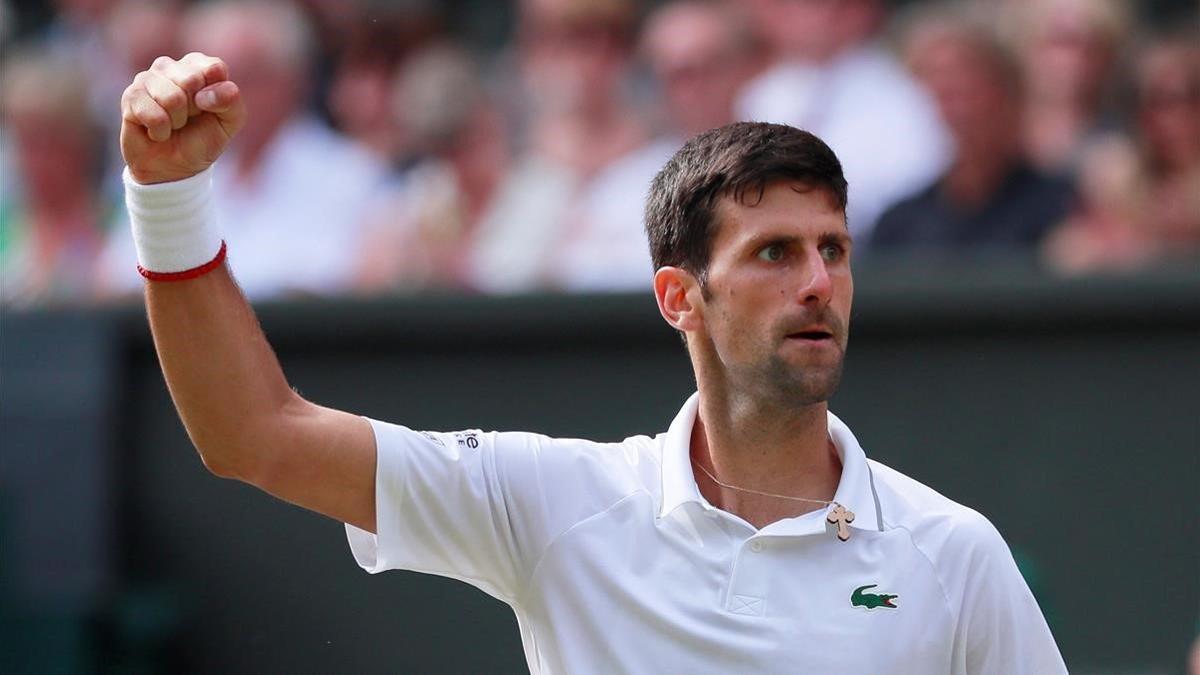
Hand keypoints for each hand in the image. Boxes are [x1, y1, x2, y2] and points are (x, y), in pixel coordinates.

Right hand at [120, 52, 245, 184]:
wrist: (174, 167)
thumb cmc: (202, 139)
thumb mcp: (229, 122)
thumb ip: (231, 100)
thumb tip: (203, 95)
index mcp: (198, 66)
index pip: (214, 68)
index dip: (216, 96)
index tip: (209, 109)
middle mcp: (171, 67)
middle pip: (192, 80)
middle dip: (195, 109)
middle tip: (189, 118)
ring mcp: (147, 79)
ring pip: (172, 98)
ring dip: (177, 121)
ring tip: (173, 125)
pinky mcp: (130, 96)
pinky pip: (153, 115)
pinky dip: (161, 131)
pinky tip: (157, 132)